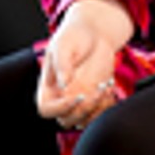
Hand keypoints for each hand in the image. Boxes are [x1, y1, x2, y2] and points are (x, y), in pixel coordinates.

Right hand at [37, 0, 130, 126]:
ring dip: (96, 109)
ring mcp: (79, 100)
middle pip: (66, 120)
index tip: (76, 96)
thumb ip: (62, 64)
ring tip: (104, 86)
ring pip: (84, 120)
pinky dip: (107, 104)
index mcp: (48, 87)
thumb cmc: (74, 36)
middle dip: (83, 109)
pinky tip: (108, 85)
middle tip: (95, 90)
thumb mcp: (64, 45)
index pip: (46, 109)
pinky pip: (100, 113)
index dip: (60, 108)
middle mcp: (62, 97)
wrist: (95, 34)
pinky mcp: (95, 99)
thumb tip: (63, 84)